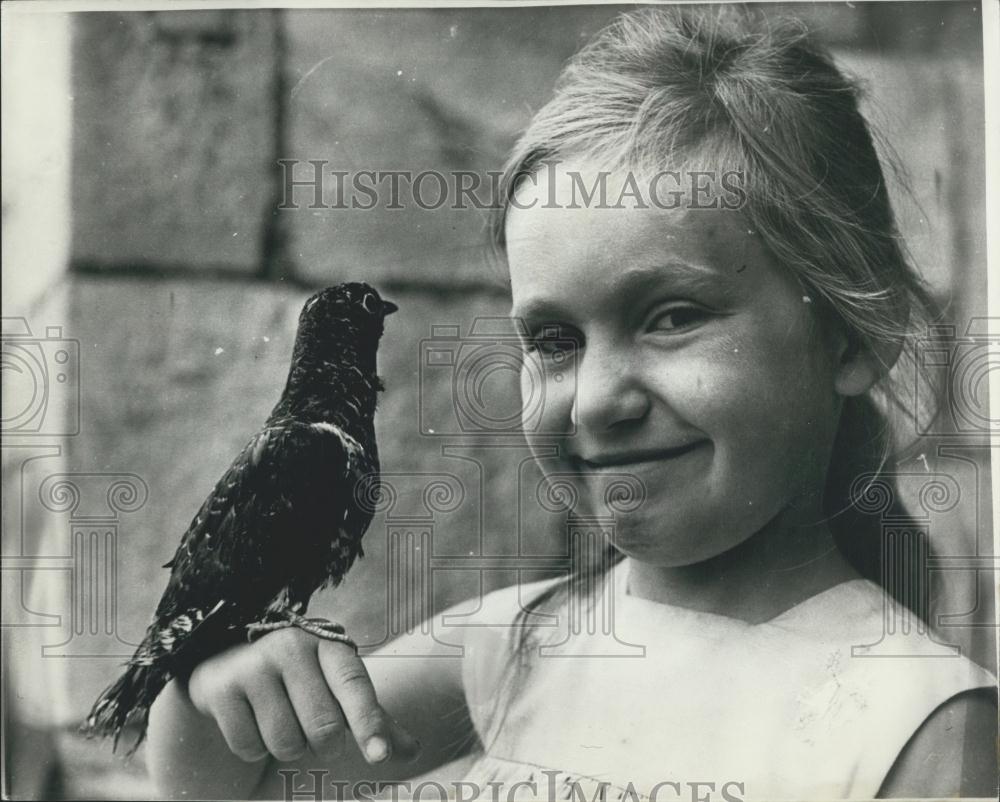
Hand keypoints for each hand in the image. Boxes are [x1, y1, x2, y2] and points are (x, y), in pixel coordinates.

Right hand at [187, 628, 420, 764]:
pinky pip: (248, 746)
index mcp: (328, 646)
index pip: (354, 685)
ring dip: (285, 749)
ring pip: (285, 742)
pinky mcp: (217, 686)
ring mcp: (252, 663)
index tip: (380, 757)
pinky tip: (247, 722)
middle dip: (322, 746)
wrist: (227, 677)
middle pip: (323, 727)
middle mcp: (291, 646)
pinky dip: (252, 749)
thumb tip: (414, 751)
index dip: (369, 723)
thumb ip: (373, 722)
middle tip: (311, 732)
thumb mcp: (336, 697)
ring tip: (276, 722)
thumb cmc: (296, 690)